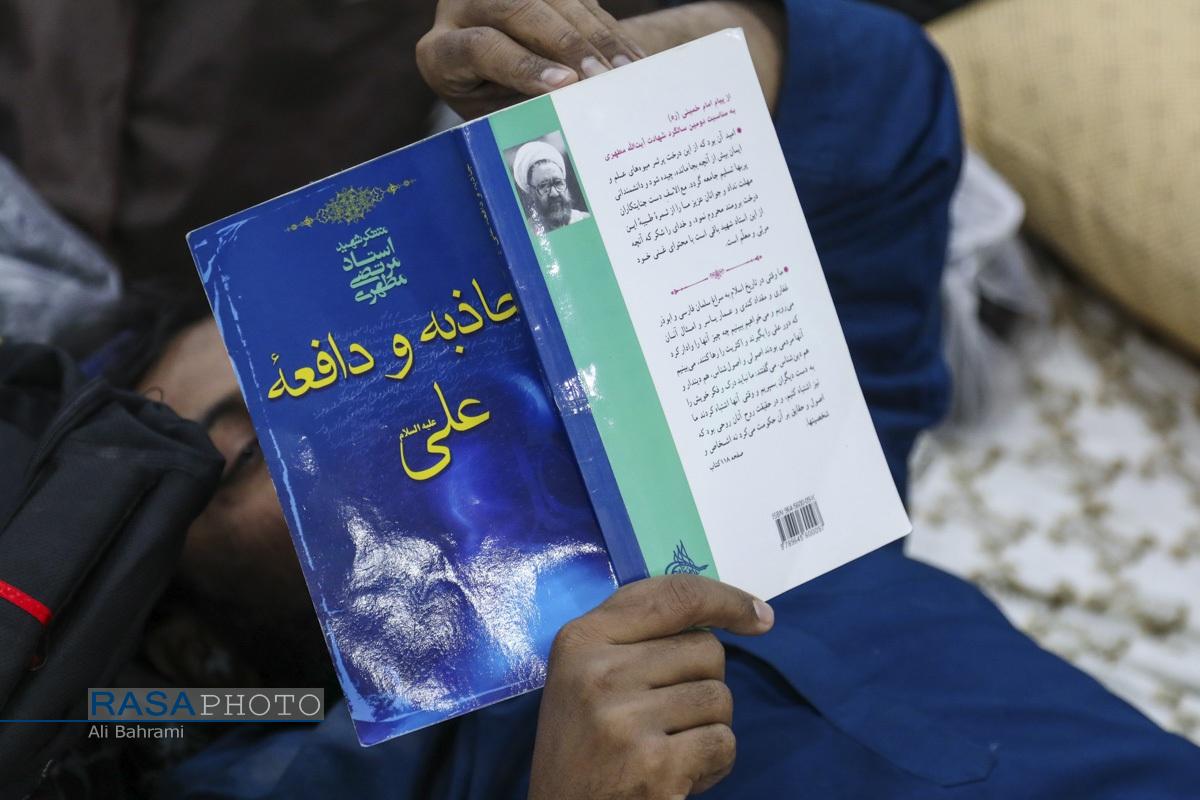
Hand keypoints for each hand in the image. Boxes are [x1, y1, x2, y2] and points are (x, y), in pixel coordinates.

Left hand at [417, 0, 645, 119]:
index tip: (565, 84)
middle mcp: (462, 7)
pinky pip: (579, 0)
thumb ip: (522, 109)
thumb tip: (571, 112)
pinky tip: (630, 57)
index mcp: (440, 53)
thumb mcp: (496, 119)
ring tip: (626, 70)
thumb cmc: (493, 114)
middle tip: (603, 77)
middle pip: (519, 9)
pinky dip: (608, 31)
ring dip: (596, 35)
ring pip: (556, 0)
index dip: (524, 65)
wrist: (492, 82)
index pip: (480, 47)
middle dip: (568, 44)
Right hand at [528, 575, 774, 799]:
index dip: (725, 599)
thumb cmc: (583, 746)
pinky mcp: (654, 764)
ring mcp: (625, 719)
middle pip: (706, 649)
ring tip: (669, 748)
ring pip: (719, 697)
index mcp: (580, 640)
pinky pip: (723, 743)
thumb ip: (635, 635)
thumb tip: (727, 610)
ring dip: (709, 726)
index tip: (759, 614)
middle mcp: (598, 672)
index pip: (672, 595)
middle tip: (667, 718)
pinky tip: (679, 776)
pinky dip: (713, 764)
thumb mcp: (585, 676)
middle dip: (704, 683)